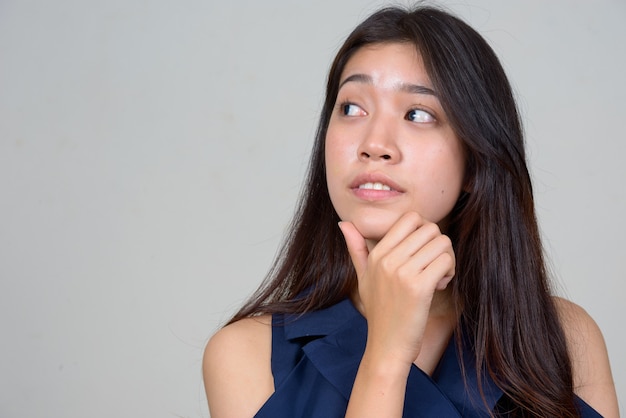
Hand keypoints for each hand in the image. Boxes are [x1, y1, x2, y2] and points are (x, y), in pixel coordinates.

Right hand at [339, 212, 454, 369]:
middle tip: (434, 264)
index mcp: (376, 254)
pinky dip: (449, 271)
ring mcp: (402, 272)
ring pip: (442, 243)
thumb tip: (344, 222)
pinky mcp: (419, 287)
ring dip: (447, 258)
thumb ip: (356, 248)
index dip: (425, 230)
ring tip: (438, 276)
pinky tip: (440, 285)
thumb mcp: (363, 277)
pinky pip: (446, 262)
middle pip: (430, 228)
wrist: (387, 345)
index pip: (410, 218)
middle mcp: (387, 259)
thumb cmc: (379, 312)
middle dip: (439, 244)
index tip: (424, 249)